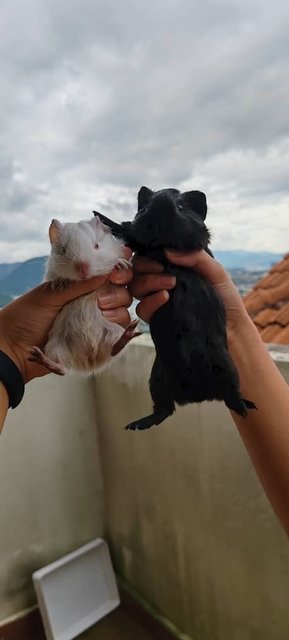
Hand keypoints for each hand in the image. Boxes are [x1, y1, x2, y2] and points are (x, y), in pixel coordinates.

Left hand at [0, 249, 132, 382]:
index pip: (108, 275)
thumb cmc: (24, 318)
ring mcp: (95, 323)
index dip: (118, 271)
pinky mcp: (97, 342)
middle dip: (117, 292)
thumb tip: (104, 271)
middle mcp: (90, 303)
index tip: (116, 273)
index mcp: (79, 286)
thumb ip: (77, 283)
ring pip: (123, 313)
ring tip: (100, 312)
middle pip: (122, 293)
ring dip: (116, 310)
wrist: (14, 349)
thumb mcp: (49, 294)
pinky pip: (118, 335)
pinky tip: (106, 324)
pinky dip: (119, 330)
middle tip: (101, 299)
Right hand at [129, 250, 246, 329]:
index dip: (147, 255)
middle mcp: (161, 283)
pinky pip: (141, 309)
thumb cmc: (225, 298)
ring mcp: (157, 301)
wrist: (232, 328)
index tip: (160, 257)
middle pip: (137, 271)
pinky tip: (166, 297)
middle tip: (163, 269)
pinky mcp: (157, 319)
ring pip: (136, 288)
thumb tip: (167, 251)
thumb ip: (195, 257)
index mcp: (172, 268)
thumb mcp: (215, 271)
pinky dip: (150, 301)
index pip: (148, 257)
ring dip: (149, 282)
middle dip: (146, 267)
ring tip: (171, 284)